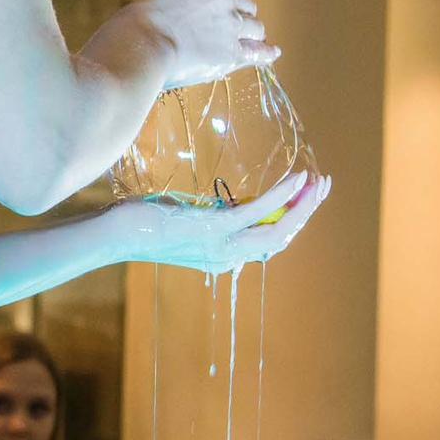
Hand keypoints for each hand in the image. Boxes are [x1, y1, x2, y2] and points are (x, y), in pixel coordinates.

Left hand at [109, 170, 329, 275]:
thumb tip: (234, 207)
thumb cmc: (144, 224)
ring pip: (277, 228)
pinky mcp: (215, 226)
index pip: (268, 244)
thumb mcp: (186, 223)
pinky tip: (297, 179)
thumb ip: (212, 219)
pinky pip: (258, 211)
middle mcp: (227, 257)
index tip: (304, 201)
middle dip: (306, 212)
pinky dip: (282, 194)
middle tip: (322, 188)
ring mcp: (222, 244)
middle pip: (280, 237)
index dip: (291, 222)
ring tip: (318, 183)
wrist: (117, 233)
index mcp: (222, 259)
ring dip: (303, 205)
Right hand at [122, 0, 280, 88]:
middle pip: (244, 6)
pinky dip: (266, 53)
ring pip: (255, 27)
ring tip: (252, 44)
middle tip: (237, 32)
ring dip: (253, 35)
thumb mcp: (152, 6)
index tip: (208, 17)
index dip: (216, 6)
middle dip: (241, 19)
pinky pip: (258, 51)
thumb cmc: (133, 31)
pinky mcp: (233, 51)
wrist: (141, 45)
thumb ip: (173, 13)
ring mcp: (229, 24)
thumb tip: (179, 33)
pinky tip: (272, 54)